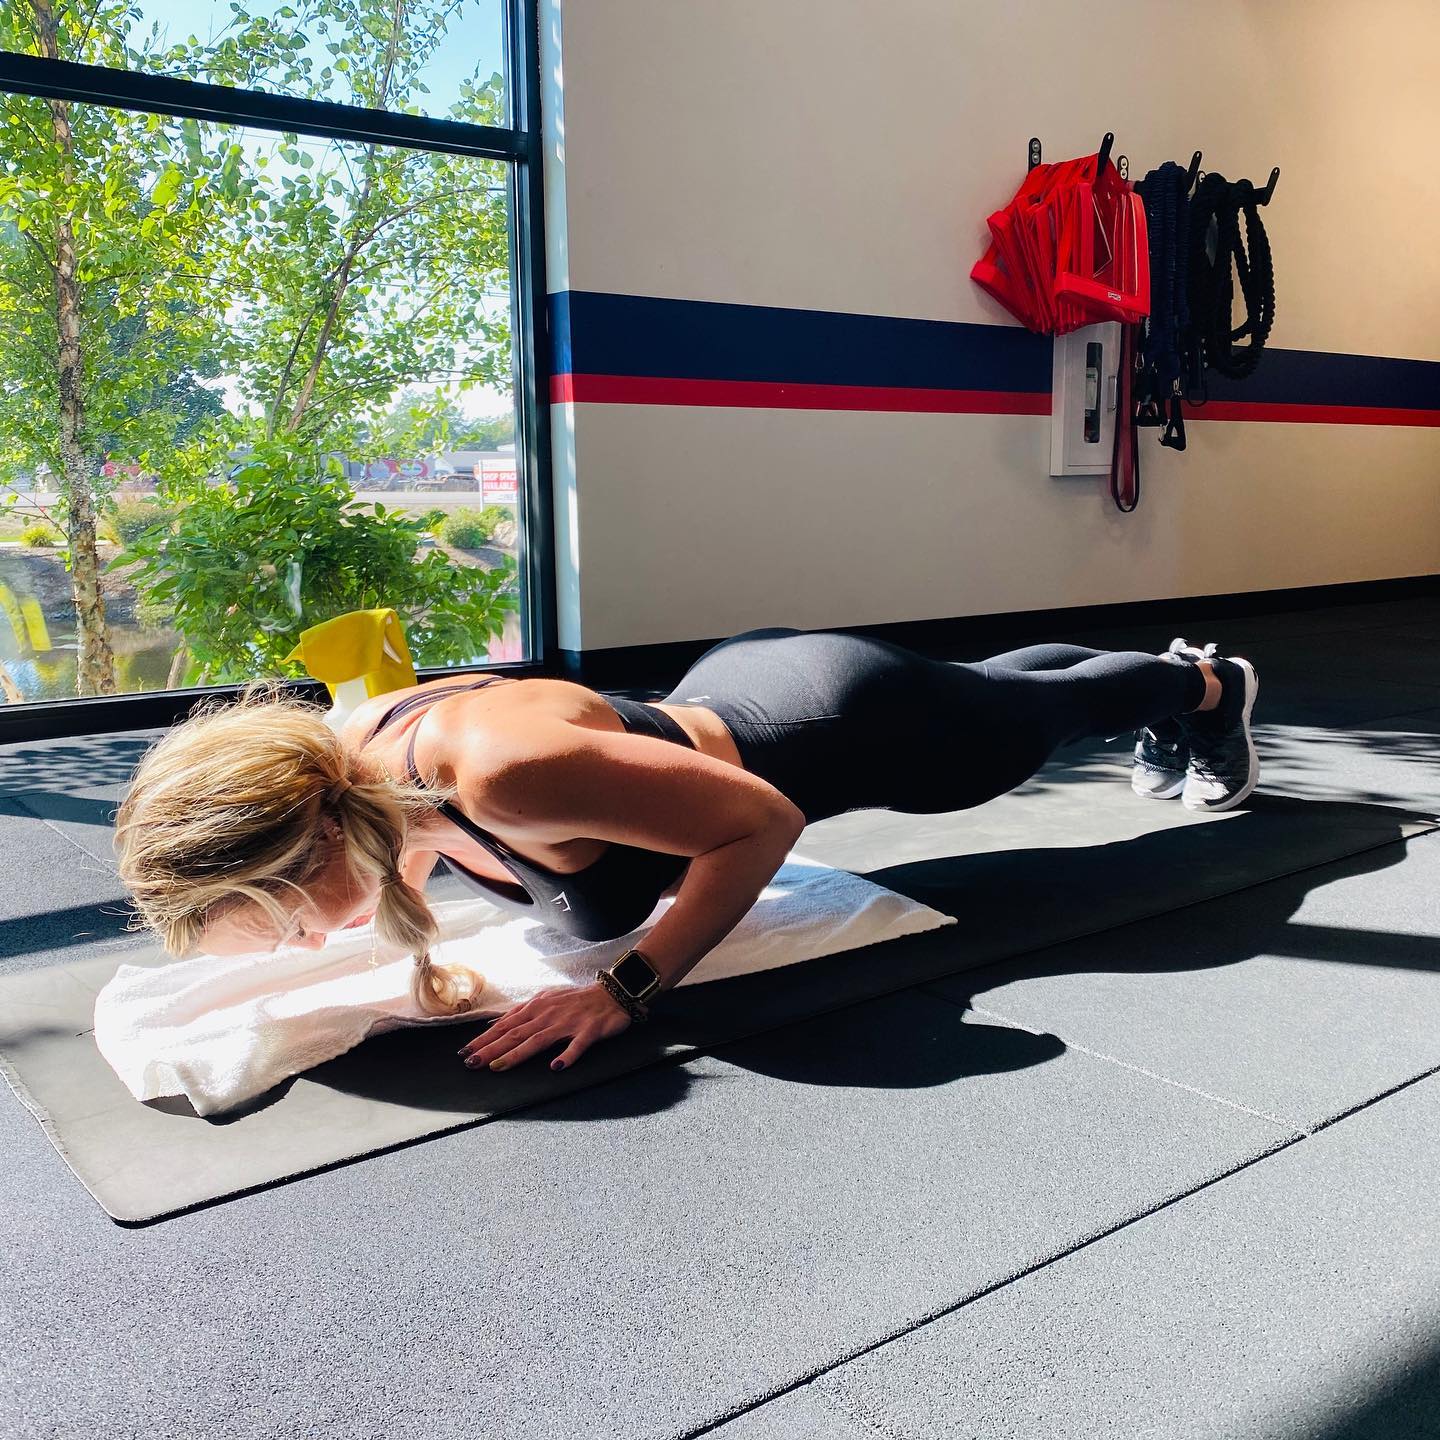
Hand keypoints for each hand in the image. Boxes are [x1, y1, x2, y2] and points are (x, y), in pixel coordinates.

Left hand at [458, 981, 633, 1073]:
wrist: (611, 994)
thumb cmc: (576, 1000)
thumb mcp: (545, 1000)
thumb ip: (521, 1014)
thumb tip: (494, 1025)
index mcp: (537, 1008)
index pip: (505, 1025)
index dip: (484, 1039)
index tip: (465, 1052)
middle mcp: (548, 1014)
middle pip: (516, 1034)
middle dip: (491, 1048)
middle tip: (471, 1062)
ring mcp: (568, 1023)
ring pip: (539, 1040)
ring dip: (517, 1054)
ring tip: (498, 1067)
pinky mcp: (589, 1031)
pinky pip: (578, 1045)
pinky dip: (567, 1055)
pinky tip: (556, 1067)